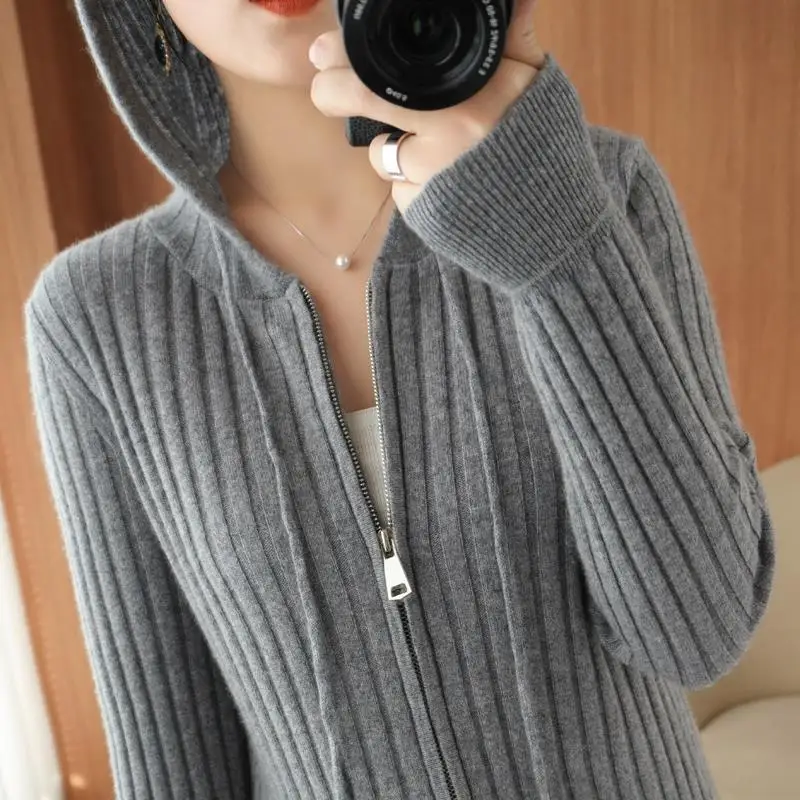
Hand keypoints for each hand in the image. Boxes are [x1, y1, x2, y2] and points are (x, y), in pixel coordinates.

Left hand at [308, 0, 545, 213]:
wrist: (553, 217)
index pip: (384, 70)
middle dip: (332, 94)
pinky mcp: (424, 212)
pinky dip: (411, 181)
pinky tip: (441, 178)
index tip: (324, 53)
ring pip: (381, 154)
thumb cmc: (541, 141)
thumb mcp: (533, 80)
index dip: (346, 57)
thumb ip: (515, 36)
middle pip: (361, 104)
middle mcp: (446, 135)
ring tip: (428, 146)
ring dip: (391, 147)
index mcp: (468, 95)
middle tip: (326, 89)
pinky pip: (400, 189)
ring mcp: (431, 177)